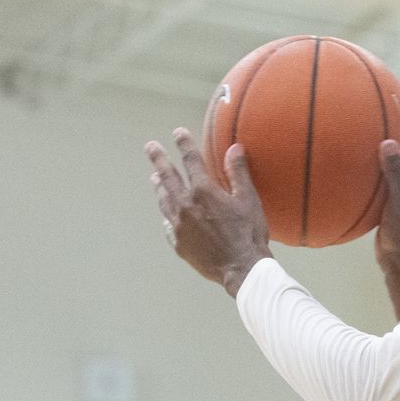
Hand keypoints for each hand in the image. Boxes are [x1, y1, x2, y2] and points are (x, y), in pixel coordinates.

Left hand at [146, 128, 271, 296]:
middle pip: (168, 177)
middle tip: (150, 147)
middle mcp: (185, 205)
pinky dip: (166, 214)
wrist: (241, 268)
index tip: (178, 132)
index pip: (191, 161)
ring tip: (155, 178)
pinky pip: (168, 224)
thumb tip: (234, 148)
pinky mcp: (178, 244)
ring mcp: (179, 226)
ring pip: (164, 200)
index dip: (184, 144)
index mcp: (204, 192)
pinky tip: (167, 213)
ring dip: (159, 186)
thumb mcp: (249, 200)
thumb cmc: (249, 234)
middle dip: (159, 159)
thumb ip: (238, 173)